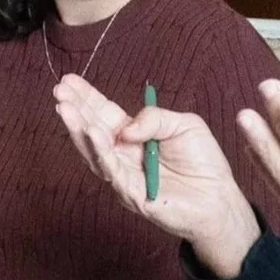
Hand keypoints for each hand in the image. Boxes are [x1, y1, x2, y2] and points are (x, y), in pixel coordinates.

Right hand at [53, 75, 260, 276]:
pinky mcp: (130, 194)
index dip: (87, 99)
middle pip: (93, 130)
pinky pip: (112, 170)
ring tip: (66, 109)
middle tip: (59, 92)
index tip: (68, 81)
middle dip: (75, 111)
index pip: (105, 114)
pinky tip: (91, 132)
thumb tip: (125, 127)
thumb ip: (155, 118)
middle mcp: (124, 155)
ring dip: (79, 129)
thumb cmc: (204, 162)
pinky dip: (101, 150)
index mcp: (135, 136)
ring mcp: (124, 175)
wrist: (220, 197)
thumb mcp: (184, 124)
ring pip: (95, 152)